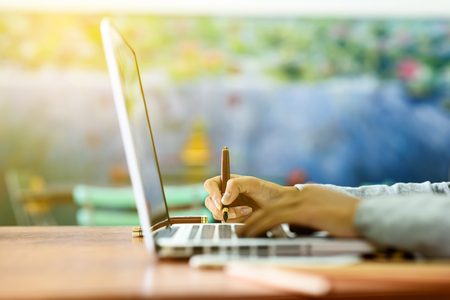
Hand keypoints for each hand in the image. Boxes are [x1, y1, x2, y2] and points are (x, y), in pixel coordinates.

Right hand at [204, 175, 290, 222]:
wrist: (279, 205)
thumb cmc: (268, 191)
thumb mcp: (253, 183)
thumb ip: (236, 185)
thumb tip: (223, 199)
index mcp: (227, 182)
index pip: (210, 185)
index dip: (212, 194)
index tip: (221, 203)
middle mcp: (225, 194)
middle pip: (210, 202)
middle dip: (222, 209)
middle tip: (235, 211)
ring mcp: (228, 207)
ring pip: (218, 214)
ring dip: (233, 215)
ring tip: (249, 210)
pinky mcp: (233, 218)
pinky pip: (227, 222)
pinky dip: (237, 220)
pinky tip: (248, 215)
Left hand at [236, 185, 361, 237]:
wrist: (370, 217)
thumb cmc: (351, 221)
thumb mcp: (325, 217)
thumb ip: (308, 219)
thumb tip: (293, 228)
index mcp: (308, 193)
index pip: (280, 202)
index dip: (264, 213)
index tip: (253, 223)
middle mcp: (303, 192)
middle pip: (270, 204)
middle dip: (253, 218)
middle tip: (240, 229)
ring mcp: (303, 199)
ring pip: (269, 211)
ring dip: (252, 223)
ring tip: (241, 235)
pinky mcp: (305, 210)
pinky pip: (276, 218)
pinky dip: (261, 226)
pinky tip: (253, 234)